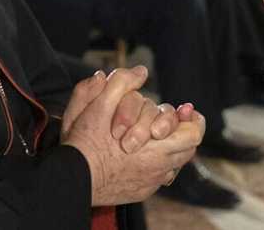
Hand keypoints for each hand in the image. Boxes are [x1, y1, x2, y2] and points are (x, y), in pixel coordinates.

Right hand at [62, 67, 205, 205]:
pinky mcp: (141, 192)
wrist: (69, 180)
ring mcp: (151, 182)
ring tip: (152, 136)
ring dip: (169, 146)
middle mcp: (158, 168)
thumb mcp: (97, 105)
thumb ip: (121, 83)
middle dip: (179, 131)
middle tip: (165, 122)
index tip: (185, 109)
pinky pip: (161, 177)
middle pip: (188, 147)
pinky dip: (156, 163)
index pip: (194, 132)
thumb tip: (141, 71)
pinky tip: (140, 154)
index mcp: (156, 147)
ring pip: (176, 161)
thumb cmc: (83, 144)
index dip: (192, 119)